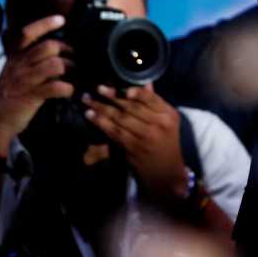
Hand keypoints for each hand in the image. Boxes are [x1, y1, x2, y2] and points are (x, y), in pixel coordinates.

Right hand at [0, 15, 72, 155]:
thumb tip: (56, 50)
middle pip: (49, 46)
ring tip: (70, 76)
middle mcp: (19, 66)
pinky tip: (67, 91)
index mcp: (15, 58)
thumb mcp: (13, 73)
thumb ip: (29, 60)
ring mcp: (25, 81)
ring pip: (55, 64)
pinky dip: (67, 88)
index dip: (45, 24)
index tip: (61, 19)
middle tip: (72, 60)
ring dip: (69, 69)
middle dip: (66, 51)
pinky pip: (56, 87)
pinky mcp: (31, 96)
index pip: (27, 34)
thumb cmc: (8, 96)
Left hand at [83, 84, 188, 204]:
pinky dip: (101, 122)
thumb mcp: (167, 123)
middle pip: (132, 106)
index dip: (136, 92)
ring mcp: (145, 136)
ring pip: (120, 118)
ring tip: (88, 100)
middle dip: (112, 96)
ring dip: (102, 108)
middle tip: (98, 88)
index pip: (151, 98)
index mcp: (168, 115)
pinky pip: (114, 131)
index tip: (122, 87)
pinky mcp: (133, 147)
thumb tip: (145, 82)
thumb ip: (155, 104)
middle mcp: (158, 124)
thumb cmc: (166, 144)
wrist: (166, 174)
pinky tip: (91, 116)